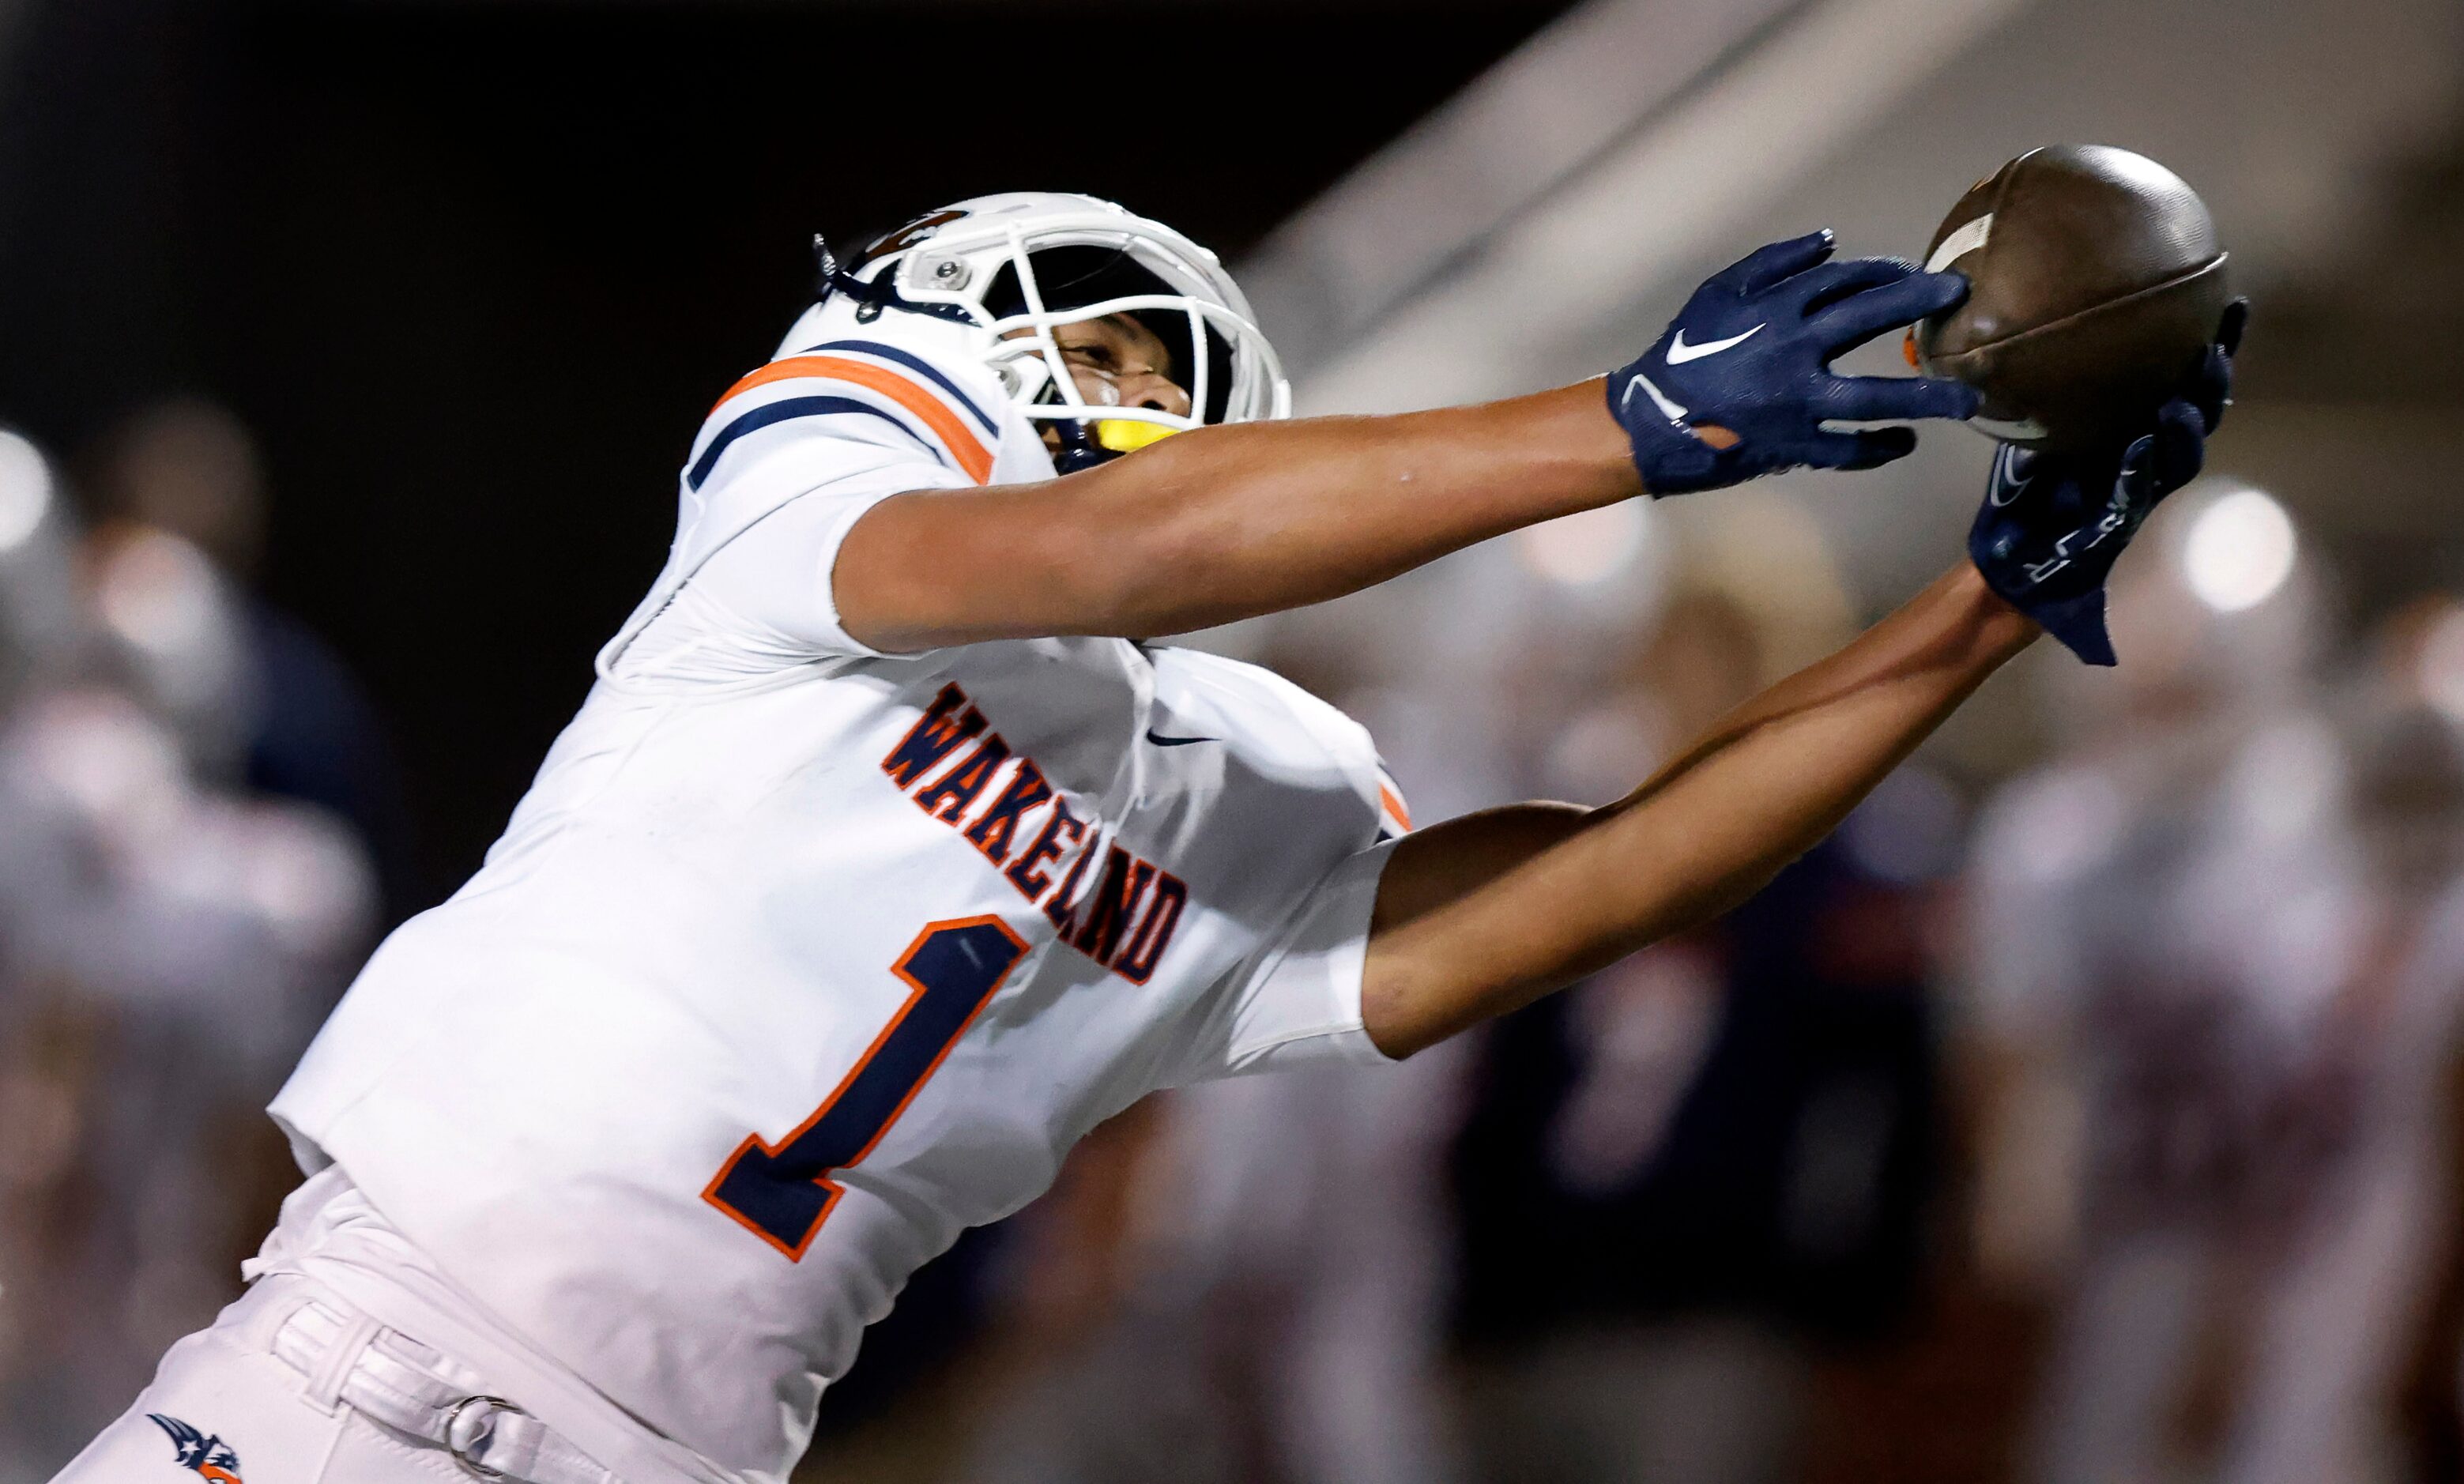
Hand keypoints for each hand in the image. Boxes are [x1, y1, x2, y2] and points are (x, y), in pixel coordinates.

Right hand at [1607, 230, 1979, 495]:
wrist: (1652, 419)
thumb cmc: (1685, 352)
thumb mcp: (1719, 292)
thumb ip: (1774, 262)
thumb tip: (1832, 240)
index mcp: (1776, 308)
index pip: (1846, 279)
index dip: (1889, 273)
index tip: (1921, 275)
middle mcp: (1793, 350)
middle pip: (1872, 317)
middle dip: (1923, 302)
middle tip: (1963, 297)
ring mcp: (1796, 402)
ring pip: (1874, 397)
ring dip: (1926, 398)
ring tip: (1969, 401)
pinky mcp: (1793, 444)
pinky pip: (1846, 449)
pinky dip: (1879, 447)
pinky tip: (1904, 440)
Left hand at [1968, 299, 2246, 665]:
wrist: (2011, 555)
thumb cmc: (2026, 488)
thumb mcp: (2038, 424)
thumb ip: (2052, 382)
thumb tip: (2040, 315)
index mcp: (2140, 428)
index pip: (2189, 382)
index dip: (2220, 347)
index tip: (2234, 305)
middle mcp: (2150, 456)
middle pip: (2201, 415)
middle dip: (2212, 384)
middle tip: (2214, 349)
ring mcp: (2139, 490)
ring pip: (2180, 457)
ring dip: (2187, 427)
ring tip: (2182, 401)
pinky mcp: (2118, 521)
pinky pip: (2136, 491)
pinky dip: (2140, 467)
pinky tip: (2141, 444)